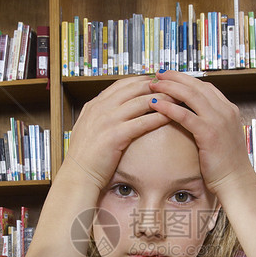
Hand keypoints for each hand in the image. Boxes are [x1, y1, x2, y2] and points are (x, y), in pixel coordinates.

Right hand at [64, 75, 169, 189]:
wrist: (78, 175)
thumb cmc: (86, 157)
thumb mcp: (89, 128)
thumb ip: (100, 116)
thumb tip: (114, 109)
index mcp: (94, 105)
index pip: (121, 84)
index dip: (141, 81)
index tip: (156, 82)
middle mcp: (101, 109)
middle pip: (134, 88)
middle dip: (155, 86)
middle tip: (172, 87)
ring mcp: (107, 121)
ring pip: (140, 102)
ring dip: (161, 99)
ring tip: (177, 98)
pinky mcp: (115, 135)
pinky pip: (142, 122)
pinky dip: (158, 117)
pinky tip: (170, 116)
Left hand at [147, 70, 254, 194]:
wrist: (236, 181)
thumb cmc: (226, 164)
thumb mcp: (223, 137)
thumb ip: (212, 123)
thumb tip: (196, 118)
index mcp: (229, 110)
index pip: (205, 86)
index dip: (186, 80)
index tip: (170, 77)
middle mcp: (225, 110)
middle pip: (196, 85)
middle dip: (175, 77)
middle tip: (157, 74)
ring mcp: (218, 120)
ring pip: (190, 95)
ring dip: (169, 87)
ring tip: (153, 85)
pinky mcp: (208, 133)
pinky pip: (185, 115)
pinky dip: (168, 107)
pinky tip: (154, 104)